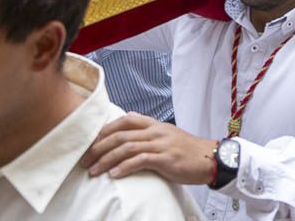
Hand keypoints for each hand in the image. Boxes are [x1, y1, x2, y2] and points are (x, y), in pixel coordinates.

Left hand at [85, 112, 215, 183]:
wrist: (209, 158)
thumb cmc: (187, 151)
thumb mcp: (167, 136)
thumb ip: (148, 133)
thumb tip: (128, 131)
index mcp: (155, 125)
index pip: (125, 120)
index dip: (104, 130)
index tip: (90, 143)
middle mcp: (156, 131)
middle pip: (121, 134)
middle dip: (98, 147)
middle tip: (84, 160)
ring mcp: (161, 144)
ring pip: (127, 147)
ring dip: (106, 160)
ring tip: (93, 171)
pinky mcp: (166, 159)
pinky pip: (140, 160)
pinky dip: (124, 167)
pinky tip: (114, 175)